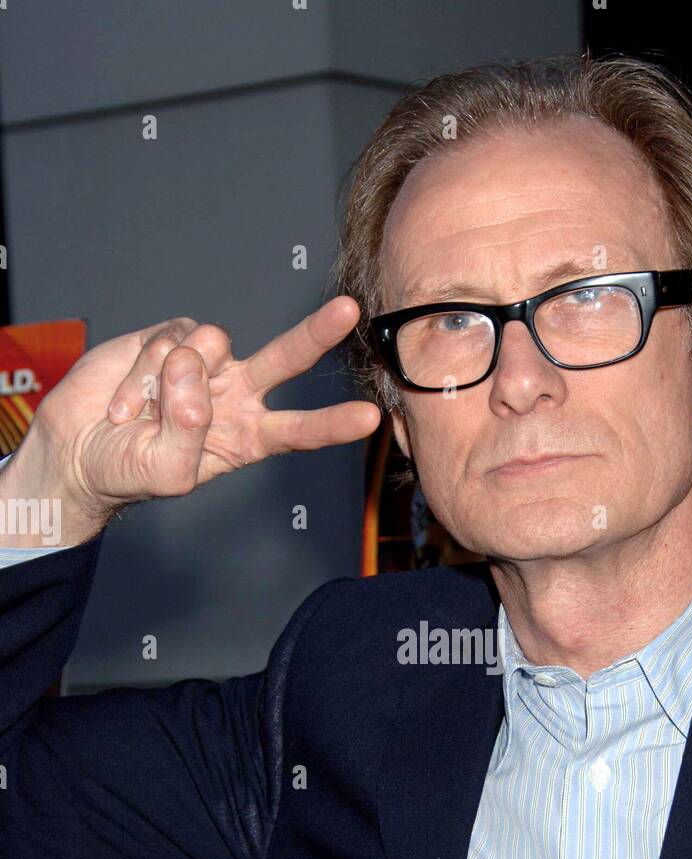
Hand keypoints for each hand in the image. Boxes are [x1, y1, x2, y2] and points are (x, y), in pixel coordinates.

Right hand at [6, 297, 381, 542]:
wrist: (80, 446)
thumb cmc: (129, 469)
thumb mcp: (167, 471)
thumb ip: (188, 431)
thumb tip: (196, 376)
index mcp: (248, 437)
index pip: (298, 430)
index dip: (331, 424)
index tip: (368, 418)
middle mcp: (237, 395)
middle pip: (286, 358)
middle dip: (316, 333)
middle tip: (348, 310)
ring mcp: (207, 364)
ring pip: (214, 345)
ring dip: (172, 377)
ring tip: (142, 411)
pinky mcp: (174, 338)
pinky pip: (174, 338)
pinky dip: (145, 367)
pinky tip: (128, 396)